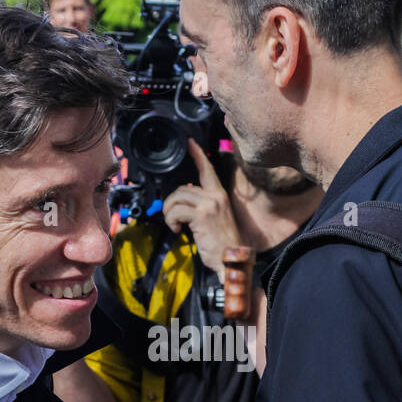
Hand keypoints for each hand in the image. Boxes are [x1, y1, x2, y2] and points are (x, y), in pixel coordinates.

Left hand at [162, 139, 240, 274]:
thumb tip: (184, 198)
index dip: (198, 155)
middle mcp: (215, 196)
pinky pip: (176, 211)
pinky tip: (177, 230)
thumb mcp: (215, 218)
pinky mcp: (201, 215)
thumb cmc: (223, 242)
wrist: (231, 258)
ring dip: (169, 212)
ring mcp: (209, 204)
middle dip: (171, 203)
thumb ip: (202, 205)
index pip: (207, 170)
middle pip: (183, 189)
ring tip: (174, 224)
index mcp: (219, 194)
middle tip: (172, 218)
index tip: (190, 143)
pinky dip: (171, 220)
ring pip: (177, 198)